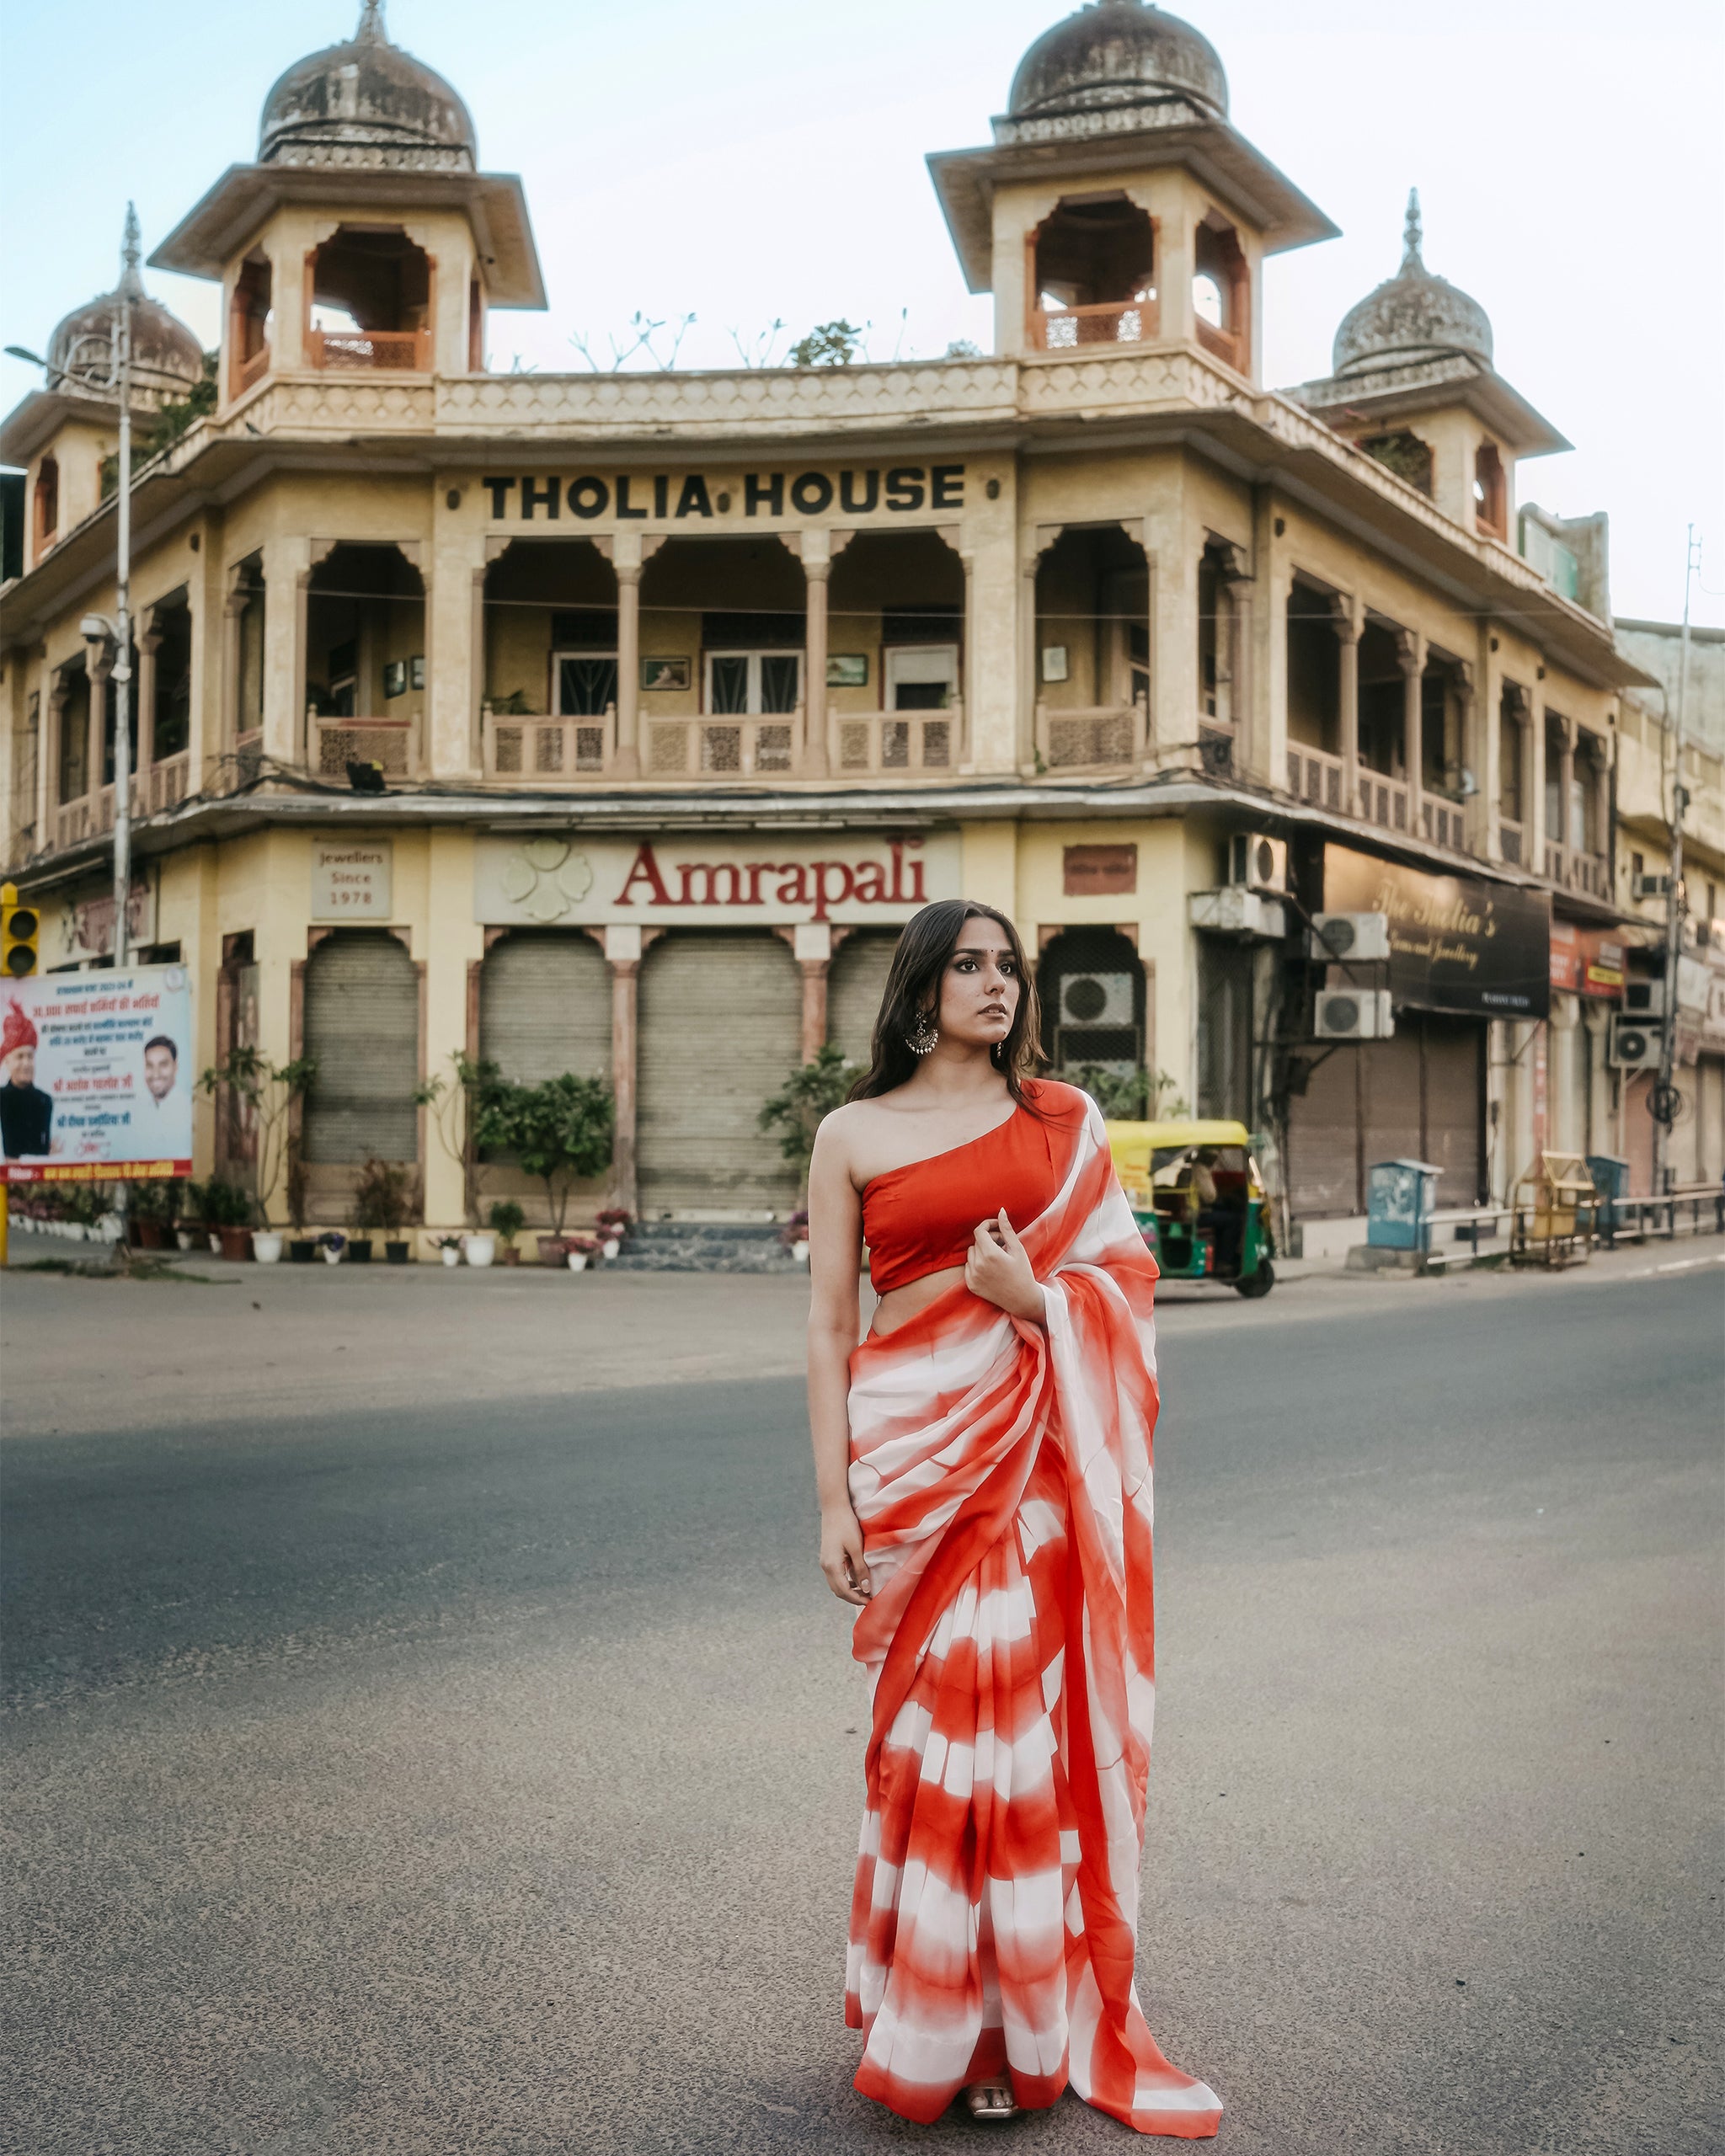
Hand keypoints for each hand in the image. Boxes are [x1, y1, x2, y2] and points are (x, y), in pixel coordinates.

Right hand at [820, 1506, 872, 1606]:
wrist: (834, 1508)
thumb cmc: (846, 1525)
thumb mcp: (856, 1547)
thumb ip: (860, 1569)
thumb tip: (865, 1588)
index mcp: (832, 1565)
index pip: (844, 1591)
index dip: (856, 1599)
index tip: (870, 1601)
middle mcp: (825, 1566)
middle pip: (838, 1591)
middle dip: (852, 1597)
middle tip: (868, 1599)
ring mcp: (825, 1561)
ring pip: (836, 1584)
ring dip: (849, 1590)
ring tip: (864, 1591)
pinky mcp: (827, 1557)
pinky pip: (836, 1575)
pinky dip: (845, 1581)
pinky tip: (856, 1579)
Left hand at [965, 1209, 1044, 1323]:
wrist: (1022, 1299)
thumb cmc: (1023, 1272)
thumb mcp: (1017, 1249)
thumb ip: (1006, 1229)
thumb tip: (1000, 1211)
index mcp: (990, 1255)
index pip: (979, 1231)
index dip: (987, 1225)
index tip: (997, 1227)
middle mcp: (978, 1265)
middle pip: (977, 1242)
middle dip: (989, 1239)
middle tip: (1003, 1245)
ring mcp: (973, 1276)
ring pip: (971, 1253)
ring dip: (982, 1251)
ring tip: (998, 1257)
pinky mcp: (970, 1285)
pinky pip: (968, 1266)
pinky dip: (977, 1264)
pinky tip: (991, 1269)